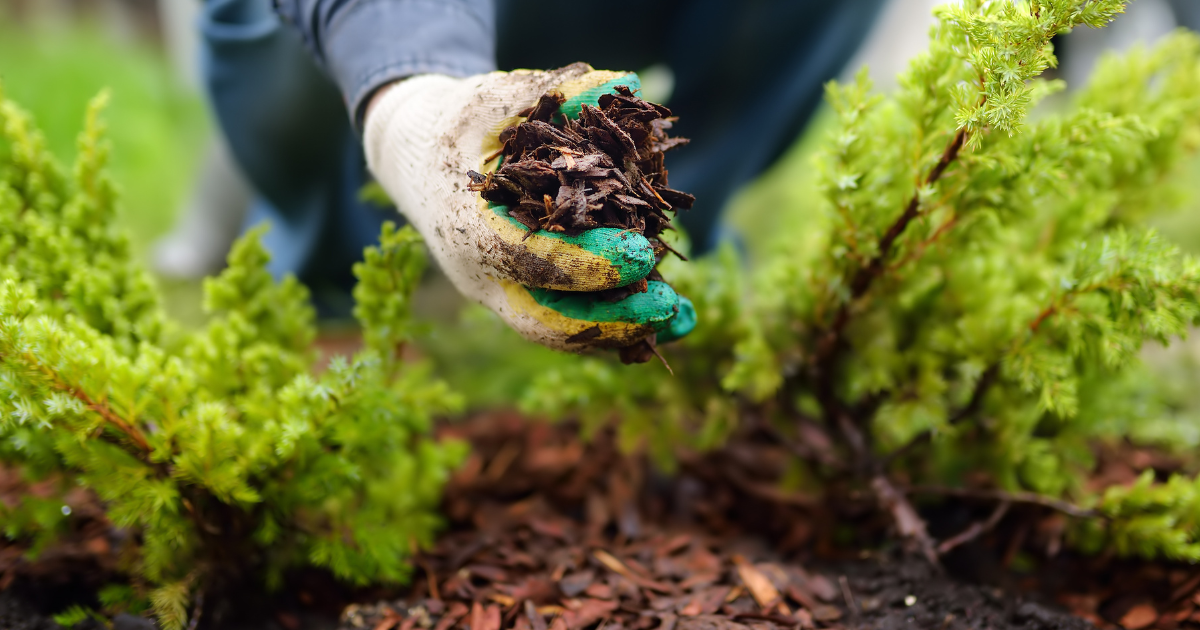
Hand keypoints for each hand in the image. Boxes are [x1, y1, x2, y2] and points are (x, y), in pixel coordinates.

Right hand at [363, 63, 694, 350]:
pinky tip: (668, 318)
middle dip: (610, 321)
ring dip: (623, 331)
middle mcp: (479, 274)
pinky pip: (569, 322)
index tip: (643, 254)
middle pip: (546, 320)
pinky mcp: (519, 297)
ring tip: (683, 320)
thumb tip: (622, 84)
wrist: (415, 156)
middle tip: (668, 305)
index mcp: (465, 225)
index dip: (588, 263)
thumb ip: (557, 90)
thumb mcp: (498, 97)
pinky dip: (616, 324)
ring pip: (560, 331)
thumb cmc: (459, 121)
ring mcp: (498, 293)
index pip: (527, 258)